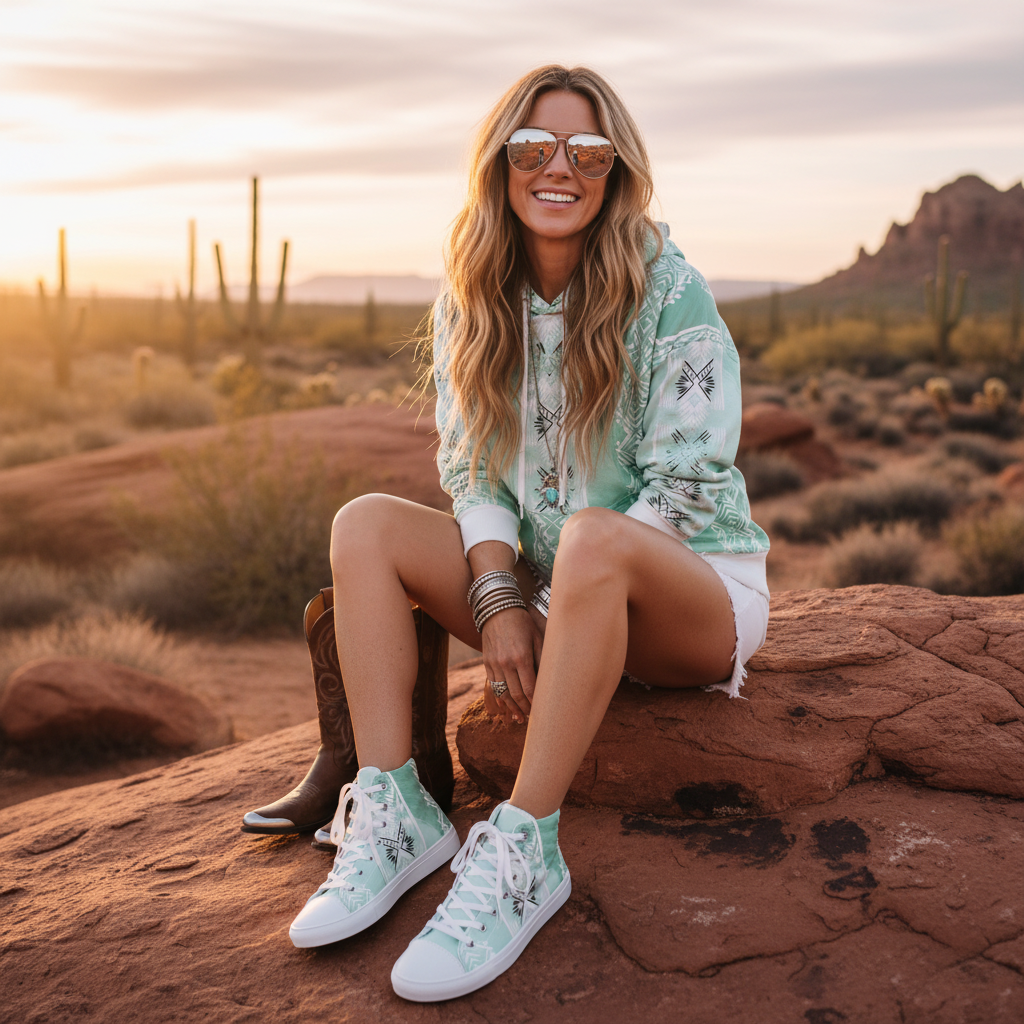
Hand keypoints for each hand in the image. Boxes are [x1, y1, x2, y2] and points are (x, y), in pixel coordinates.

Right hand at [480, 605, 543, 725]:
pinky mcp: (487, 662)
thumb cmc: (522, 622)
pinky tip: (505, 706)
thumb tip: (548, 679)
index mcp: (521, 657)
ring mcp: (494, 663)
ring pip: (502, 693)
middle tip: (533, 718)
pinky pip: (493, 685)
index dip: (536, 702)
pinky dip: (500, 698)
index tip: (543, 710)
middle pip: (516, 694)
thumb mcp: (537, 637)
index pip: (529, 688)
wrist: (497, 609)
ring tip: (519, 718)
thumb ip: (542, 658)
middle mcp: (506, 663)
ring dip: (511, 708)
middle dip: (525, 708)